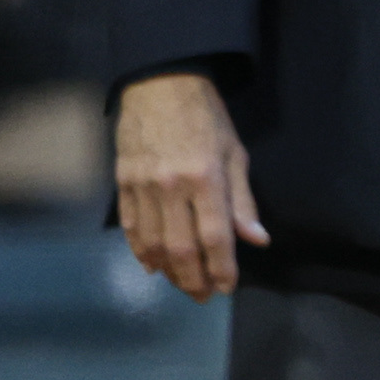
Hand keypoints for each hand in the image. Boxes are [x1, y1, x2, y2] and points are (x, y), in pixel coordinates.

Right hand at [116, 70, 264, 300]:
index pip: (215, 237)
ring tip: (182, 285)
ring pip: (153, 244)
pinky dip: (141, 251)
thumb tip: (257, 240)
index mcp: (206, 178)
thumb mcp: (235, 154)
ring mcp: (142, 186)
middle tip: (203, 296)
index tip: (227, 288)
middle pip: (182, 248)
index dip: (222, 268)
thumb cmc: (207, 117)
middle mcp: (172, 186)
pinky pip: (130, 227)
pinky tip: (152, 265)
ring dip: (168, 271)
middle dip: (194, 279)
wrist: (160, 83)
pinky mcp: (122, 182)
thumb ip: (242, 201)